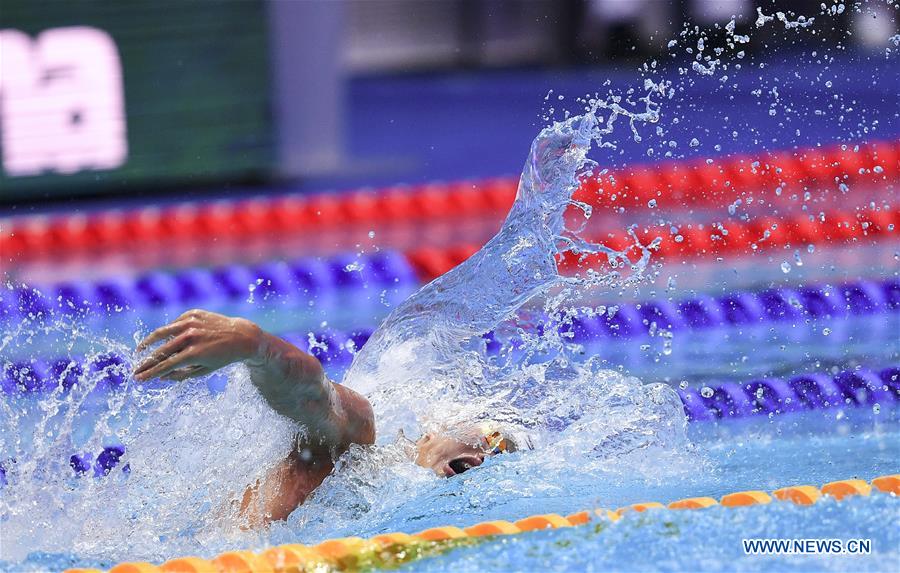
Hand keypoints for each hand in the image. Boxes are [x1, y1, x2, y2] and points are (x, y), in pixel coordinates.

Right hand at [134, 309, 262, 381]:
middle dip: (146, 362)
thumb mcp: (203, 371)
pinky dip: (169, 332)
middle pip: (160, 350)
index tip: (138, 378)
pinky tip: (165, 339)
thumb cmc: (222, 357)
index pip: (165, 365)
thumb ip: (181, 375)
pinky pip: (175, 324)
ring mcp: (191, 322)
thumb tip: (161, 377)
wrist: (241, 336)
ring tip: (140, 351)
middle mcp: (191, 336)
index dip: (150, 373)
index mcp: (194, 353)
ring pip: (162, 332)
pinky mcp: (193, 313)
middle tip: (135, 369)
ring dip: (148, 342)